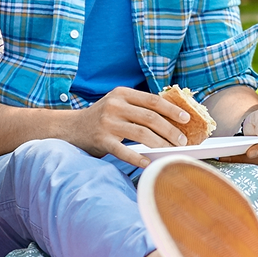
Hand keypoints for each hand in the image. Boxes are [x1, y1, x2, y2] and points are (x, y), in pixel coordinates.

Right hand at [66, 87, 195, 167]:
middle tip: (182, 141)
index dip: (172, 110)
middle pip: (150, 117)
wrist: (70, 128)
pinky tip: (148, 163)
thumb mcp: (118, 104)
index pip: (153, 100)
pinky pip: (123, 151)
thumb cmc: (101, 117)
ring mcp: (107, 123)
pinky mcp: (101, 140)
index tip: (186, 119)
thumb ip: (139, 107)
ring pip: (141, 134)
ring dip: (160, 144)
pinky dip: (138, 158)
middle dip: (170, 130)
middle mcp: (115, 106)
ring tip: (170, 151)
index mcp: (122, 93)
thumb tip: (172, 117)